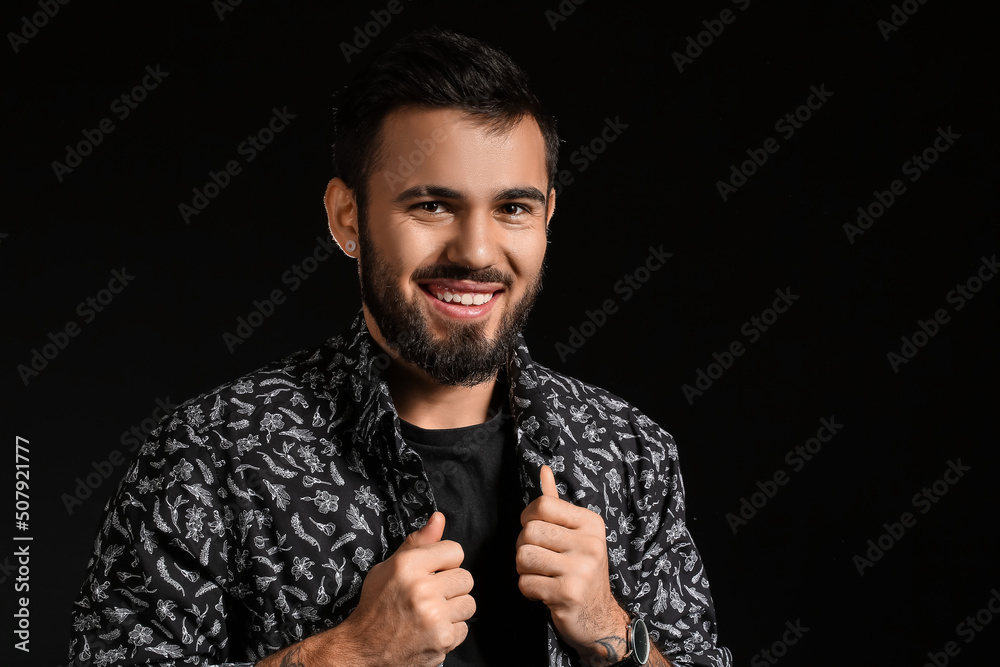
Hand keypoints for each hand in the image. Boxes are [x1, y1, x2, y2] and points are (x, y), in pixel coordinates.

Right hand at [331, 511, 474, 665]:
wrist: (364, 649)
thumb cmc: (377, 605)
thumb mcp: (389, 567)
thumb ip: (418, 543)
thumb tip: (439, 518)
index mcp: (408, 566)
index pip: (455, 551)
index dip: (445, 562)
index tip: (434, 572)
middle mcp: (422, 590)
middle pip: (466, 578)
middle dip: (451, 586)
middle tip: (432, 595)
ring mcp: (434, 617)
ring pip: (469, 603)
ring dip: (454, 609)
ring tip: (433, 612)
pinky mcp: (443, 639)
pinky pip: (464, 628)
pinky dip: (450, 630)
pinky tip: (431, 629)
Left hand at [516, 466, 629, 665]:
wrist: (599, 616)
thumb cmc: (580, 569)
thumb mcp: (575, 534)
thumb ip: (556, 503)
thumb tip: (543, 470)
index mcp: (591, 523)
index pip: (541, 506)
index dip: (528, 519)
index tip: (535, 532)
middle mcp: (590, 543)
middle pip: (528, 532)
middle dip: (524, 547)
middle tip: (538, 560)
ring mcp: (581, 569)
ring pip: (523, 557)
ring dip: (524, 570)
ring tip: (541, 575)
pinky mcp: (568, 594)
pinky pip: (525, 583)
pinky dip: (528, 590)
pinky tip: (545, 592)